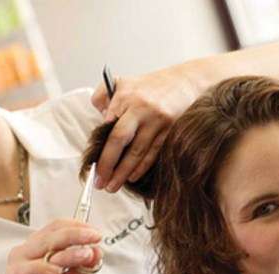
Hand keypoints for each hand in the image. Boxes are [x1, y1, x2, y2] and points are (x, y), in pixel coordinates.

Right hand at [6, 220, 103, 273]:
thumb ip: (88, 264)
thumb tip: (96, 249)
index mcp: (44, 247)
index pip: (58, 227)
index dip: (77, 226)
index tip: (96, 233)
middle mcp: (29, 253)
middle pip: (50, 235)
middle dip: (75, 235)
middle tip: (93, 238)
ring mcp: (19, 267)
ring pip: (40, 249)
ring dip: (65, 252)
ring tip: (84, 256)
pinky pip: (26, 271)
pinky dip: (43, 268)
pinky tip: (58, 271)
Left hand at [90, 66, 199, 192]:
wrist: (186, 82)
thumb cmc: (152, 86)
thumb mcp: (122, 82)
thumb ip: (103, 96)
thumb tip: (98, 118)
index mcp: (126, 97)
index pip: (108, 128)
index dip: (100, 150)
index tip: (92, 167)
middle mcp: (141, 109)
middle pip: (120, 140)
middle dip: (108, 164)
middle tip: (100, 183)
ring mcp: (158, 121)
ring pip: (138, 151)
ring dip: (124, 172)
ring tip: (113, 186)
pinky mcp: (171, 131)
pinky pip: (154, 153)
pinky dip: (142, 167)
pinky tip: (132, 177)